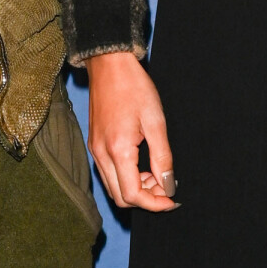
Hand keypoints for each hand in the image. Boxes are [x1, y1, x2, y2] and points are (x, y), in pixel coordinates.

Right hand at [85, 51, 176, 211]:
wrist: (109, 64)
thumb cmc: (134, 87)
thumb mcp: (156, 122)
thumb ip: (162, 158)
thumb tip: (168, 185)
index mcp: (118, 150)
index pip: (133, 195)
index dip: (155, 203)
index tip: (172, 200)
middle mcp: (101, 154)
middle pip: (120, 197)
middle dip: (145, 198)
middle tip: (165, 184)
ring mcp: (95, 149)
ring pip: (113, 187)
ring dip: (135, 188)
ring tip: (155, 173)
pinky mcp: (94, 143)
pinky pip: (108, 173)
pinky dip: (125, 177)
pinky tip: (141, 164)